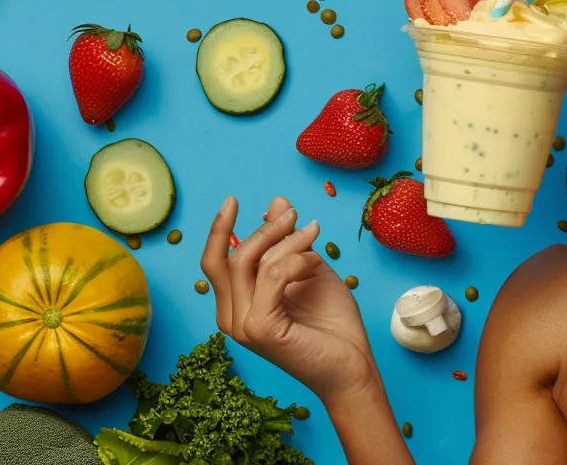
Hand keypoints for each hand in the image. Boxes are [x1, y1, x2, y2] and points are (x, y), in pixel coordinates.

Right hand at [200, 196, 380, 402]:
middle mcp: (231, 318)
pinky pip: (272, 277)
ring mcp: (243, 326)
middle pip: (230, 258)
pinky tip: (314, 264)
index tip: (234, 200)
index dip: (219, 230)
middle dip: (264, 229)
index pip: (214, 262)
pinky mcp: (262, 329)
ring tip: (314, 234)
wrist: (353, 366)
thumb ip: (288, 241)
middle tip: (295, 215)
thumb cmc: (332, 324)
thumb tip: (277, 202)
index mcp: (235, 306)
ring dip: (286, 241)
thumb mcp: (308, 270)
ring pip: (251, 264)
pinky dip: (294, 261)